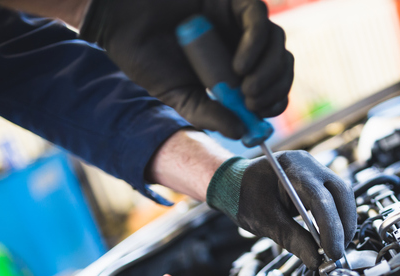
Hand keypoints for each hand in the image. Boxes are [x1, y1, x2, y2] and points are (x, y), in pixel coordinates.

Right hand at [79, 0, 293, 138]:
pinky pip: (259, 18)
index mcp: (233, 66)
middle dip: (275, 87)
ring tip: (247, 90)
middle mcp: (240, 41)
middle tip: (254, 104)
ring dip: (270, 71)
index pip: (270, 83)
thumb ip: (209, 114)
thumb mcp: (180, 96)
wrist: (118, 21)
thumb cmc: (146, 56)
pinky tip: (240, 66)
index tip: (262, 116)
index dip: (274, 100)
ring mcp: (238, 18)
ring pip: (276, 42)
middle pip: (280, 62)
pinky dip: (256, 45)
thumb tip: (241, 132)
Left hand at [206, 151, 356, 269]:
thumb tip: (316, 261)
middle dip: (344, 225)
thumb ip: (292, 239)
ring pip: (343, 195)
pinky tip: (332, 236)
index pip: (320, 198)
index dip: (331, 227)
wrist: (234, 183)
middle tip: (338, 253)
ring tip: (336, 248)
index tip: (332, 253)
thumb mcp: (263, 221)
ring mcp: (315, 170)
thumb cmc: (244, 197)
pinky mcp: (318, 181)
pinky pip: (336, 199)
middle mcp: (308, 164)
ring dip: (344, 223)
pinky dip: (337, 218)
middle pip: (341, 193)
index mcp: (291, 168)